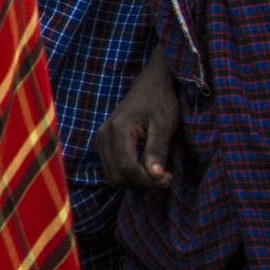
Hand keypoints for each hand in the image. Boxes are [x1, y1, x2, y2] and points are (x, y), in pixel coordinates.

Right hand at [96, 50, 179, 189]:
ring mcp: (100, 140)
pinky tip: (146, 169)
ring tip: (157, 174)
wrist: (150, 85)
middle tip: (165, 177)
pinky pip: (112, 170)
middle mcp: (103, 136)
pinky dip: (129, 177)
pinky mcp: (103, 144)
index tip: (168, 178)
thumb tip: (156, 175)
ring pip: (113, 177)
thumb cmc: (160, 101)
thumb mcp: (164, 124)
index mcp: (118, 129)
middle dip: (142, 184)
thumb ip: (157, 149)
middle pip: (117, 176)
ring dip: (135, 183)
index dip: (148, 180)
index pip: (127, 167)